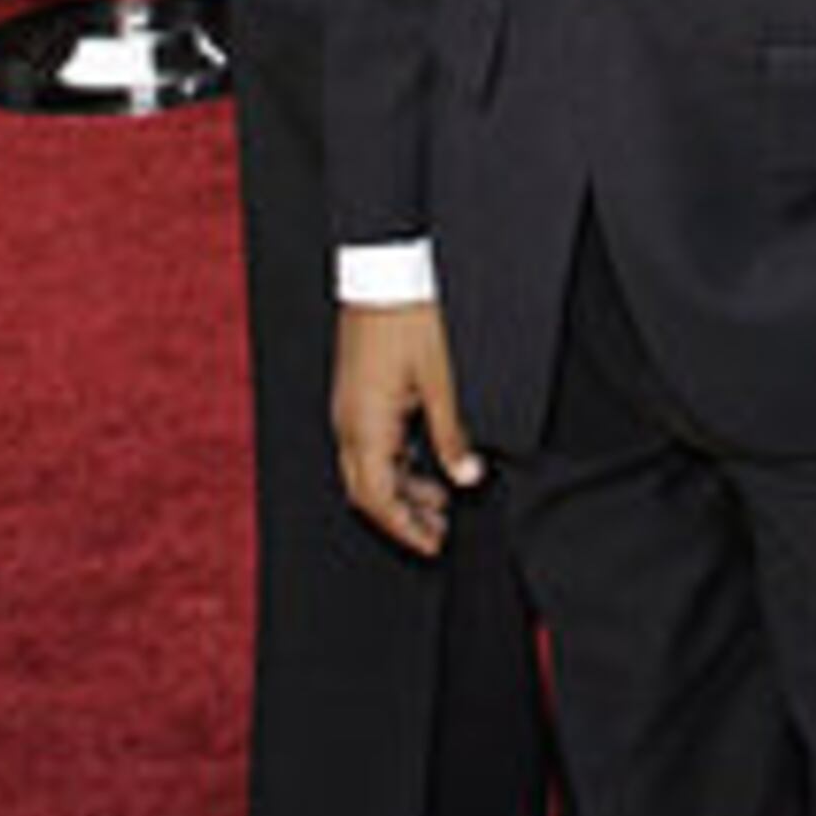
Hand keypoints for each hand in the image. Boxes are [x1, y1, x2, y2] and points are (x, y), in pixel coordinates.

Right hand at [332, 300, 479, 558]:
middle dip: (402, 516)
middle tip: (440, 529)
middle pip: (367, 490)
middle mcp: (347, 423)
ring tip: (439, 498)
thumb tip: (467, 476)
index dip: (405, 528)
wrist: (384, 271)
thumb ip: (451, 434)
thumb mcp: (442, 380)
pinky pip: (368, 442)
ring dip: (400, 487)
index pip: (377, 499)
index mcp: (365, 427)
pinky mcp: (354, 393)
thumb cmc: (410, 318)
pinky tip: (422, 460)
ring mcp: (348, 408)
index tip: (433, 544)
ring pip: (367, 468)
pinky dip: (394, 461)